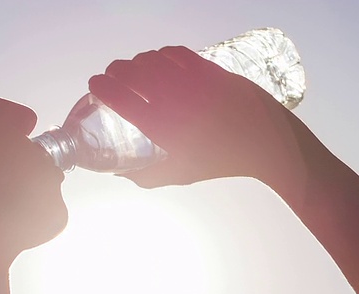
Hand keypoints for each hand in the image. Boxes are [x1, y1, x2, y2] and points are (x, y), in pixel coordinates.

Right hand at [89, 46, 300, 187]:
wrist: (264, 139)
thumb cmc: (220, 161)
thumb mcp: (181, 174)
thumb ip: (147, 177)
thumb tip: (122, 176)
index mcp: (161, 125)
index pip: (120, 97)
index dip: (102, 86)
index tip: (94, 83)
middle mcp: (171, 97)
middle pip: (131, 72)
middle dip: (114, 70)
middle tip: (111, 75)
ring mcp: (189, 79)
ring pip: (151, 59)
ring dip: (136, 62)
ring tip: (133, 69)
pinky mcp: (206, 67)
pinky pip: (175, 52)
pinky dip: (160, 54)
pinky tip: (159, 61)